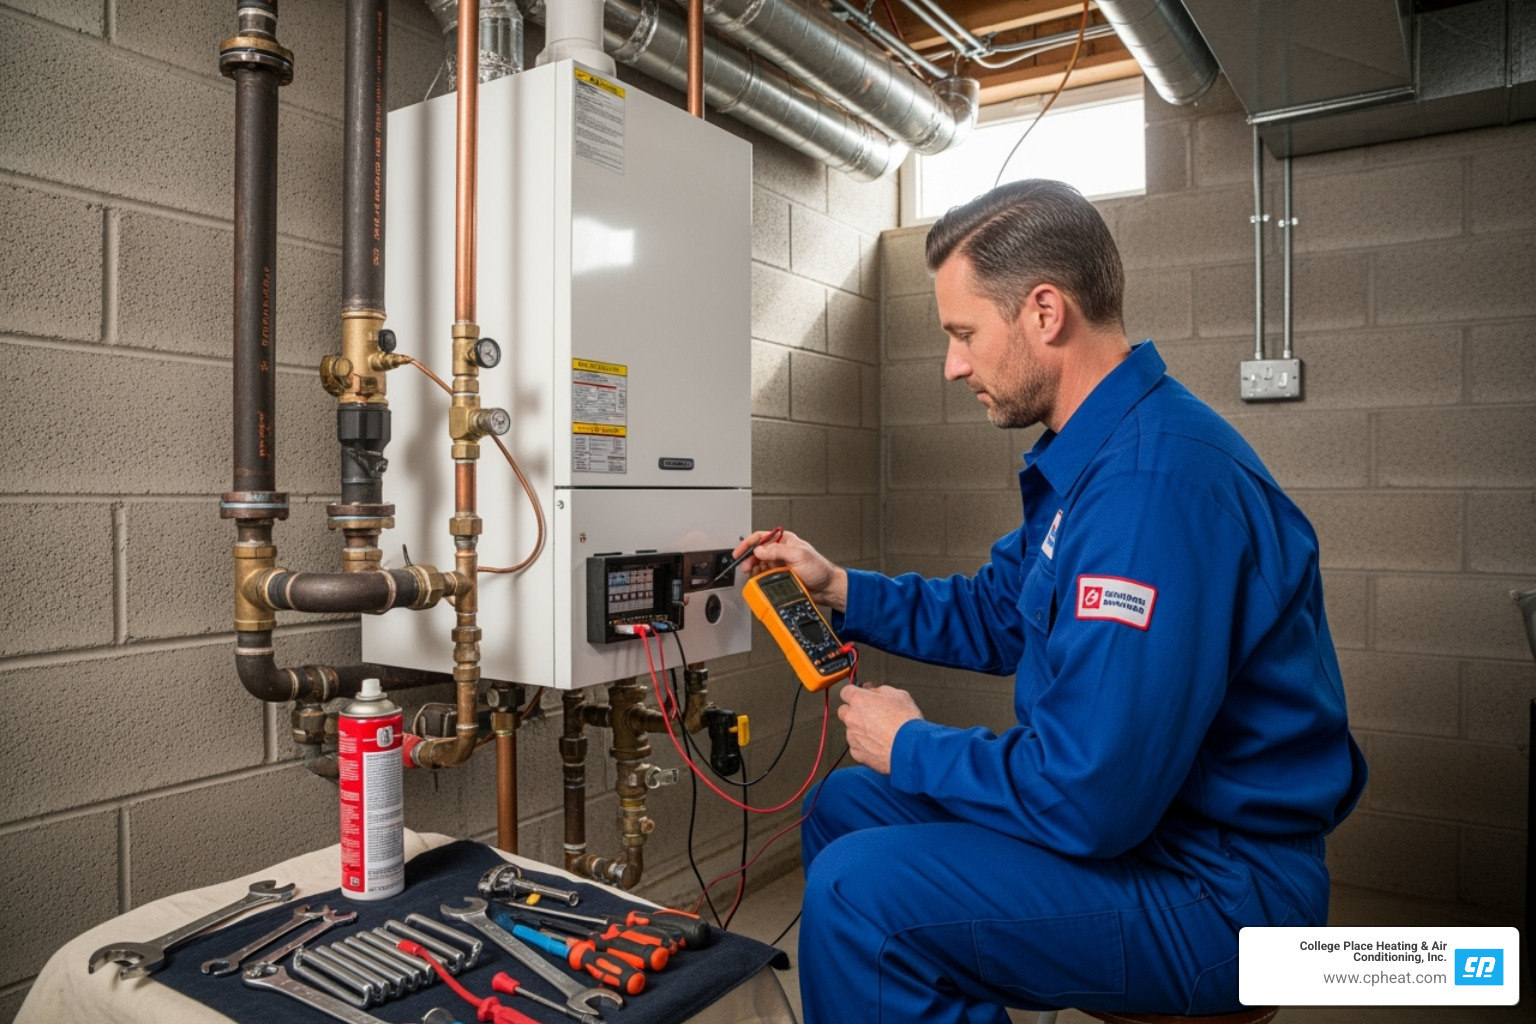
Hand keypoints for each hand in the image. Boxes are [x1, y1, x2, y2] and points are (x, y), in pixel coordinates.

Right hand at [731, 529, 847, 610]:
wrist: (826, 588)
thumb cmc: (819, 569)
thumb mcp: (798, 555)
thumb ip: (778, 551)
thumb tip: (759, 550)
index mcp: (785, 541)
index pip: (761, 537)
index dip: (748, 544)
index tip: (739, 552)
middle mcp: (781, 551)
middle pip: (757, 552)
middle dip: (749, 559)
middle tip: (745, 567)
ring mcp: (779, 564)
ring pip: (759, 565)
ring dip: (754, 569)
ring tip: (752, 575)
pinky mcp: (779, 576)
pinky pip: (764, 576)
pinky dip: (759, 578)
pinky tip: (759, 580)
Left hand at [837, 684, 922, 774]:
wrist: (911, 748)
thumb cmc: (907, 722)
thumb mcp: (899, 695)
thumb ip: (880, 690)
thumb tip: (873, 691)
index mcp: (860, 700)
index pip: (846, 691)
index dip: (854, 693)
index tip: (860, 696)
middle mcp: (852, 718)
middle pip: (843, 711)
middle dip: (853, 711)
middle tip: (870, 715)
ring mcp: (853, 737)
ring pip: (850, 730)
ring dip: (860, 729)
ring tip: (880, 733)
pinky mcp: (857, 753)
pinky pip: (856, 746)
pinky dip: (865, 745)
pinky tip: (879, 744)